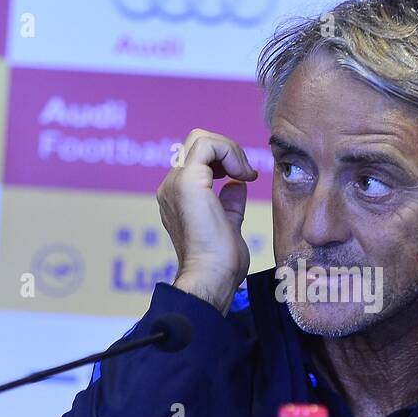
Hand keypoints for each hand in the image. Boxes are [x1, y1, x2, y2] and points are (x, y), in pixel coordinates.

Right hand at [156, 128, 258, 313]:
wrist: (212, 277)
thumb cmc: (221, 262)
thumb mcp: (229, 224)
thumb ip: (229, 202)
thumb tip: (235, 184)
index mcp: (178, 198)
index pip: (198, 159)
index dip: (225, 160)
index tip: (245, 178)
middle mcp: (171, 188)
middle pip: (196, 143)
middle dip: (227, 150)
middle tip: (246, 173)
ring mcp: (175, 183)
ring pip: (200, 139)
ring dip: (230, 150)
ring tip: (245, 173)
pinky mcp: (186, 181)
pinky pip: (207, 145)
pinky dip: (229, 151)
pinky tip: (242, 174)